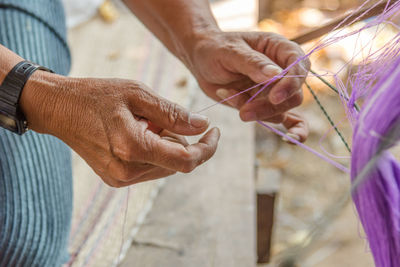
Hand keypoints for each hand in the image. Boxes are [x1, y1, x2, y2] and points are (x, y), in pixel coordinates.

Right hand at [21, 72, 219, 186]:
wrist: (59, 109)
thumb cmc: (97, 95)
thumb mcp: (138, 94)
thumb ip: (173, 113)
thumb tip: (202, 126)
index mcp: (134, 148)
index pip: (186, 160)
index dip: (207, 148)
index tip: (214, 131)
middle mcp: (127, 171)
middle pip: (177, 163)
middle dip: (180, 140)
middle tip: (158, 117)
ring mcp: (120, 178)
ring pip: (165, 166)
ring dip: (165, 146)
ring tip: (142, 123)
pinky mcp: (115, 179)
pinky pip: (150, 168)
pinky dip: (153, 152)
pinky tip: (135, 134)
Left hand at [187, 31, 309, 141]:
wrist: (201, 61)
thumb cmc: (215, 49)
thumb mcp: (230, 51)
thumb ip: (253, 63)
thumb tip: (276, 75)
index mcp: (279, 48)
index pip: (299, 65)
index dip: (291, 83)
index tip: (274, 97)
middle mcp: (283, 69)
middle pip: (293, 94)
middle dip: (270, 107)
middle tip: (244, 112)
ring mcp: (275, 89)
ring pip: (281, 110)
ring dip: (256, 112)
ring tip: (230, 96)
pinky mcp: (266, 105)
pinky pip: (285, 119)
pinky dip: (291, 130)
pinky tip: (290, 139)